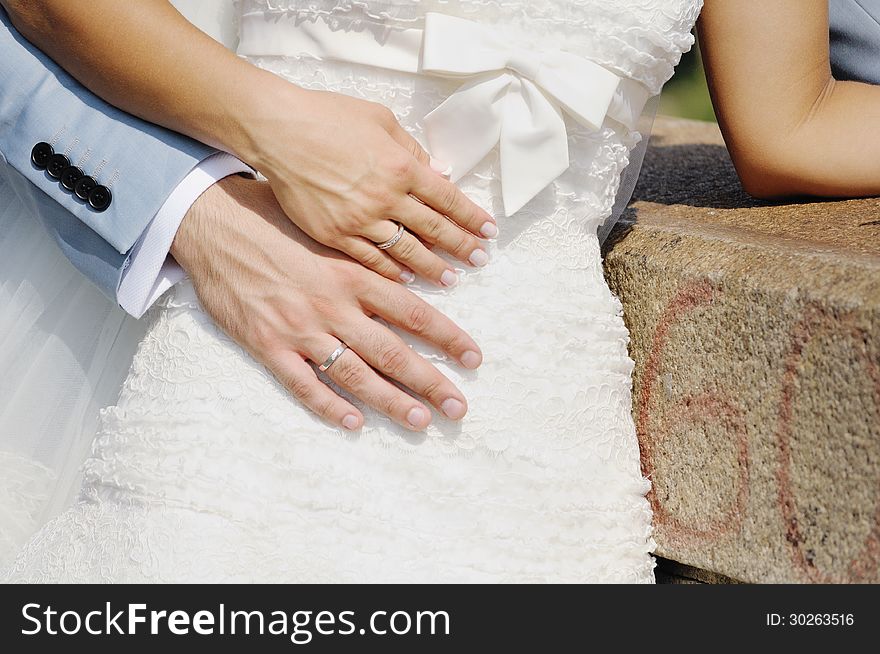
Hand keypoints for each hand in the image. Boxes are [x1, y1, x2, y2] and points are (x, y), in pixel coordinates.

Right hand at [171, 175, 482, 430]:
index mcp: (352, 274)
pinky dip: (329, 406)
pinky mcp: (267, 346)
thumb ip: (366, 256)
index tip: (473, 357)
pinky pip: (303, 384)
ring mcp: (300, 329)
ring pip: (355, 374)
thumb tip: (411, 271)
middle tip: (457, 407)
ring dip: (390, 401)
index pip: (413, 312)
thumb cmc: (273, 221)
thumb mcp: (328, 231)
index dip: (447, 337)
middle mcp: (333, 305)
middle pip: (392, 351)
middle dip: (430, 383)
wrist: (213, 224)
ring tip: (420, 422)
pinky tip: (354, 423)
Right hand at [242, 83, 498, 285]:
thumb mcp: (380, 119)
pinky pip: (370, 259)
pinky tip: (407, 278)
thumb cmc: (328, 117)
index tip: (489, 232)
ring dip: (433, 267)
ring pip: (406, 250)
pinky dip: (391, 271)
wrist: (278, 131)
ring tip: (451, 279)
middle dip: (461, 246)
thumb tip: (435, 172)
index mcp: (402, 166)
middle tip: (480, 261)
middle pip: (434, 229)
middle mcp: (387, 197)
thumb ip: (410, 149)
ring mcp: (360, 220)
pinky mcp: (335, 235)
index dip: (471, 217)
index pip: (448, 198)